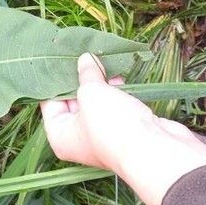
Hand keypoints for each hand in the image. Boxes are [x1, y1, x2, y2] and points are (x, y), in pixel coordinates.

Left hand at [40, 53, 205, 204]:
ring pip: (96, 102)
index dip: (55, 81)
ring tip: (100, 60)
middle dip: (78, 78)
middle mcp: (78, 138)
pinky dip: (115, 91)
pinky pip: (114, 105)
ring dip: (99, 82)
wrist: (156, 150)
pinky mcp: (124, 129)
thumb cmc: (112, 125)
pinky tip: (117, 74)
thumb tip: (84, 59)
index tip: (58, 59)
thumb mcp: (91, 92)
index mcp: (59, 135)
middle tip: (80, 54)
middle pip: (73, 101)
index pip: (50, 103)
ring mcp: (102, 134)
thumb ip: (86, 74)